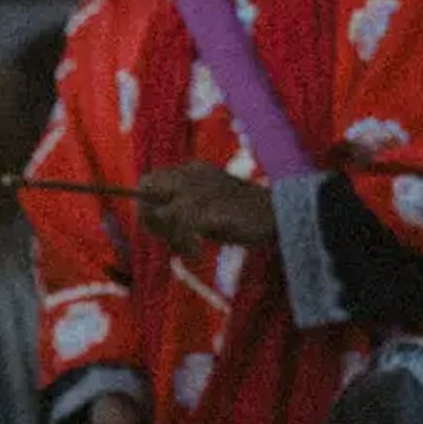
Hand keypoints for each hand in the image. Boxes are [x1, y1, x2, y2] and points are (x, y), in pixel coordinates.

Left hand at [138, 159, 277, 252]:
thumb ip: (178, 208)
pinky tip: (197, 253)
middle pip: (147, 192)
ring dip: (171, 238)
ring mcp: (199, 190)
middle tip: (171, 240)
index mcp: (190, 171)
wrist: (276, 214)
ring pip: (162, 214)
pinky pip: (181, 228)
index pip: (148, 181)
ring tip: (189, 249)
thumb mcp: (204, 205)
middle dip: (152, 219)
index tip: (159, 228)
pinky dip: (185, 246)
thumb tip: (151, 221)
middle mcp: (190, 175)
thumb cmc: (240, 215)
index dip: (146, 205)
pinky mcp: (209, 209)